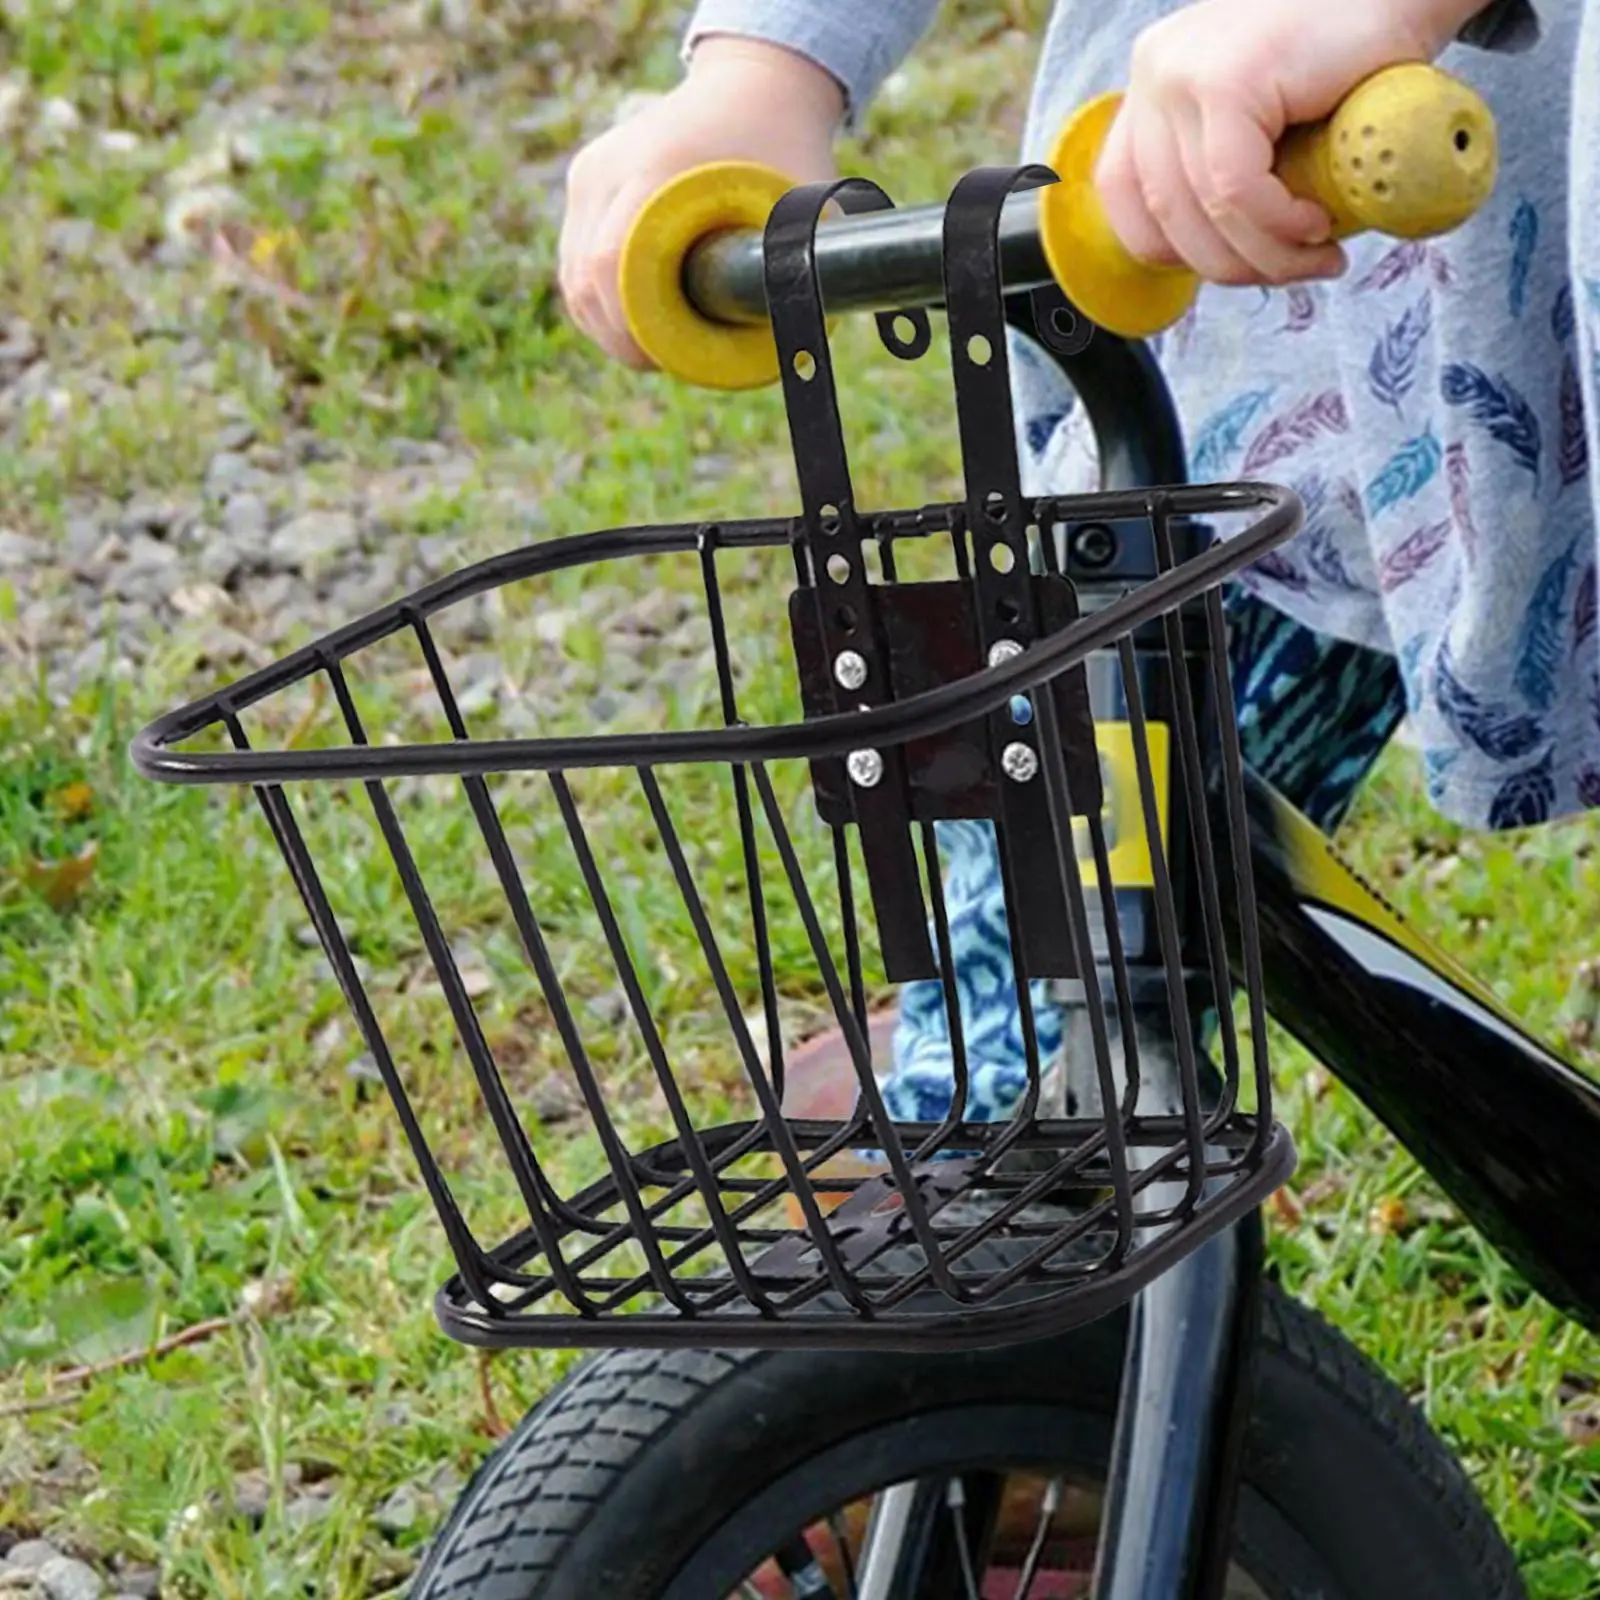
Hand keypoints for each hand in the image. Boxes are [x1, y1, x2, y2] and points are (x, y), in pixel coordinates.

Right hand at [558, 37, 843, 367]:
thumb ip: (795, 271)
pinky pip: (576, 261)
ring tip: (649, 346)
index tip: (657, 360)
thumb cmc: (784, 151)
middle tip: (661, 362)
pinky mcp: (583, 184)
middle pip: (585, 279)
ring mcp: (588, 173)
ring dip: (605, 322)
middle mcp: (606, 167)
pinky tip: (631, 319)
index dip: (628, 329)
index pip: (611, 264)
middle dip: (619, 336)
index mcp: (653, 167)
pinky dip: (598, 300)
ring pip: (574, 276)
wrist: (752, 86)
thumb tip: (794, 344)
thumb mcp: (802, 210)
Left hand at [1093, 0, 1488, 285]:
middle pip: (1164, 212)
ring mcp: (1184, 71)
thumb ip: (1220, 163)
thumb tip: (1204, 254)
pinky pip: (1235, 189)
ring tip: (1318, 258)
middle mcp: (1157, 70)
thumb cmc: (1350, 62)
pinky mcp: (1227, 80)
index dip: (1171, 250)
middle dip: (1231, 265)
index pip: (1124, 193)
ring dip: (1265, 255)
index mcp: (1153, 82)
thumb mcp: (1263, 121)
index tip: (1229, 264)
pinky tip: (1316, 225)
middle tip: (1293, 273)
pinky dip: (1277, 224)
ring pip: (1203, 209)